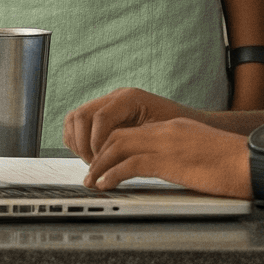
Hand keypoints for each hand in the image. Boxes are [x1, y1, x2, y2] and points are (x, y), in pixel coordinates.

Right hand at [63, 87, 182, 163]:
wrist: (189, 123)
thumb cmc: (180, 130)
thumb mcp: (161, 135)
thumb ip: (136, 144)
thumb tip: (115, 162)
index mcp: (129, 98)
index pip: (100, 117)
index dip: (96, 142)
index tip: (101, 162)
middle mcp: (115, 98)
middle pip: (81, 115)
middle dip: (83, 145)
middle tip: (95, 165)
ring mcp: (107, 104)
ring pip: (74, 118)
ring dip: (78, 143)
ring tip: (92, 161)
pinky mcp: (103, 114)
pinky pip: (76, 123)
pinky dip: (76, 140)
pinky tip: (89, 155)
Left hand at [82, 115, 249, 195]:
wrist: (255, 163)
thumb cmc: (239, 164)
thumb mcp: (205, 154)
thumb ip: (185, 156)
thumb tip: (176, 169)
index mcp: (175, 127)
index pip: (134, 132)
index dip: (113, 147)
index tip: (104, 163)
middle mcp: (167, 130)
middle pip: (119, 136)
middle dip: (100, 155)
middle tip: (91, 173)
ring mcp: (167, 143)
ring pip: (118, 147)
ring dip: (100, 166)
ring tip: (93, 182)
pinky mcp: (169, 160)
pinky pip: (130, 164)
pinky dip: (112, 174)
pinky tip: (106, 184)